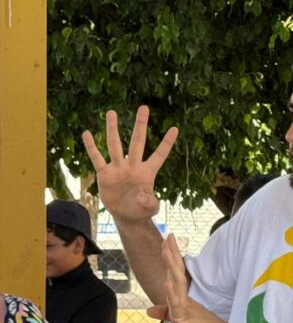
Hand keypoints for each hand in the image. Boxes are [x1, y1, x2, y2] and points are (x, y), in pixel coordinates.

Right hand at [82, 106, 177, 223]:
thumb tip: (143, 197)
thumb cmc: (141, 209)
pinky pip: (97, 158)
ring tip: (111, 113)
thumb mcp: (149, 208)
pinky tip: (87, 134)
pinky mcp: (104, 173)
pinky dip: (91, 147)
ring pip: (115, 145)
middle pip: (137, 142)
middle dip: (140, 126)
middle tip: (144, 108)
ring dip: (113, 129)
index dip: (167, 143)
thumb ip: (149, 202)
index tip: (175, 128)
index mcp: (147, 172)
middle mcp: (133, 165)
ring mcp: (118, 167)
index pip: (159, 155)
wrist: (125, 214)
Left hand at [161, 234, 228, 322]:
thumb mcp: (177, 320)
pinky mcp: (184, 315)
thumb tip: (149, 310)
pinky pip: (177, 302)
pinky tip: (168, 282)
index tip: (166, 242)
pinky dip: (172, 292)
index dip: (171, 258)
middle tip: (169, 237)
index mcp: (181, 295)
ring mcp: (185, 304)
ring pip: (176, 282)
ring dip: (172, 266)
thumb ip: (164, 313)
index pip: (175, 273)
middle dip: (172, 254)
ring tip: (167, 251)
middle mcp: (183, 296)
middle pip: (177, 272)